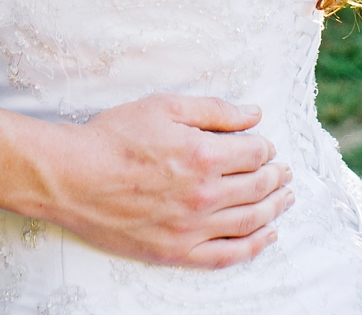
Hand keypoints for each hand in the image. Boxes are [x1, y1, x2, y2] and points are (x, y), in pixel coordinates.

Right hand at [39, 94, 293, 267]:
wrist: (75, 178)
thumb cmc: (116, 137)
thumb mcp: (166, 106)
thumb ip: (215, 110)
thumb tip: (254, 114)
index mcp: (204, 155)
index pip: (254, 153)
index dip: (266, 147)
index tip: (267, 145)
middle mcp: (204, 195)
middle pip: (257, 187)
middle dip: (276, 177)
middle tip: (285, 172)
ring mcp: (192, 228)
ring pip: (249, 222)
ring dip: (274, 209)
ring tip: (286, 199)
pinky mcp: (177, 252)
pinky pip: (226, 255)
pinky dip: (253, 246)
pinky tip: (267, 236)